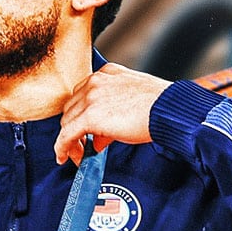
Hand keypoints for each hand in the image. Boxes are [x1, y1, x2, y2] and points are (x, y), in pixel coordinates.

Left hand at [54, 64, 171, 164]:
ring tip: (79, 154)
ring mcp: (91, 97)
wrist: (168, 110)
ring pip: (67, 121)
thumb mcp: (133, 101)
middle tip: (83, 145)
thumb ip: (112, 114)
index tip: (86, 129)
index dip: (81, 113)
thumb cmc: (160, 106)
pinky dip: (62, 147)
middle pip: (72, 107)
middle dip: (75, 127)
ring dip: (70, 139)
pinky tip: (64, 157)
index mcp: (107, 73)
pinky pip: (67, 134)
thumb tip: (99, 138)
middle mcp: (96, 81)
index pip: (83, 93)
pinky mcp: (90, 116)